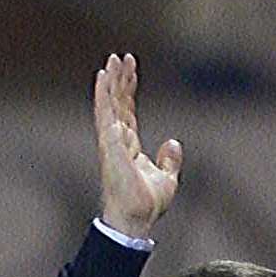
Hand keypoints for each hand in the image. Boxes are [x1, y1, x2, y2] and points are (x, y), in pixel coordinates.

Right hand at [94, 52, 181, 239]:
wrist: (137, 220)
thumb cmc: (147, 204)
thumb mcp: (167, 179)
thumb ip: (169, 160)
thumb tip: (173, 142)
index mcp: (129, 146)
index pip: (127, 110)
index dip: (129, 89)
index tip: (131, 67)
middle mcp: (117, 141)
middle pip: (117, 103)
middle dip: (119, 79)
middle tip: (121, 56)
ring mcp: (111, 142)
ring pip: (109, 104)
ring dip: (110, 81)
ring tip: (111, 59)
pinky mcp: (109, 145)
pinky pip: (105, 115)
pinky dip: (103, 95)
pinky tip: (102, 77)